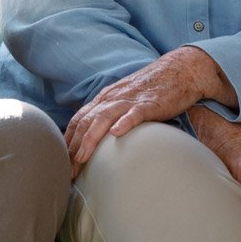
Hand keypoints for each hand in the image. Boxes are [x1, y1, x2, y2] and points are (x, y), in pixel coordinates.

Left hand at [65, 47, 230, 174]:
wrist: (179, 71)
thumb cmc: (152, 89)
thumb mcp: (125, 100)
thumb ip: (111, 115)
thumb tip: (100, 139)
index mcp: (105, 98)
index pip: (78, 119)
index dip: (67, 140)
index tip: (61, 161)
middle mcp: (112, 98)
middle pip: (86, 122)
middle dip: (74, 147)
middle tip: (68, 170)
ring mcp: (130, 100)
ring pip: (104, 117)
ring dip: (91, 138)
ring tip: (82, 158)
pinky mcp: (149, 103)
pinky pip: (135, 113)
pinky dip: (124, 122)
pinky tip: (117, 133)